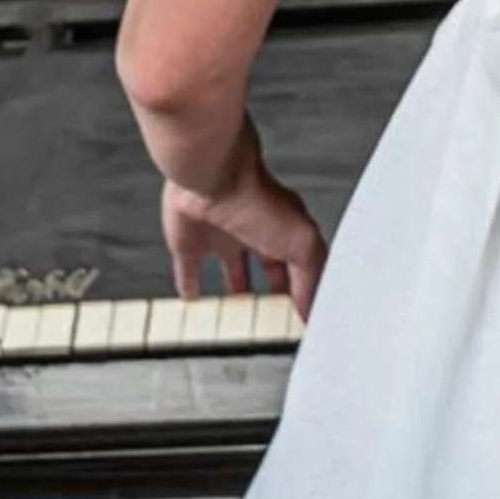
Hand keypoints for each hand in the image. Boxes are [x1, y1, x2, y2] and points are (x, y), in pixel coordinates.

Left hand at [160, 118, 328, 320]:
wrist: (212, 180)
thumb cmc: (259, 201)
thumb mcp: (300, 243)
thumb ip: (309, 278)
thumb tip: (310, 310)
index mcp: (287, 232)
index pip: (300, 270)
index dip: (303, 293)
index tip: (303, 317)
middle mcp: (256, 233)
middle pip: (268, 270)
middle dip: (273, 294)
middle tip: (275, 319)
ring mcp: (223, 238)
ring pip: (232, 272)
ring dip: (236, 291)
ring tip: (239, 314)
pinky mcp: (190, 244)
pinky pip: (189, 272)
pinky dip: (191, 287)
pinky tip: (193, 299)